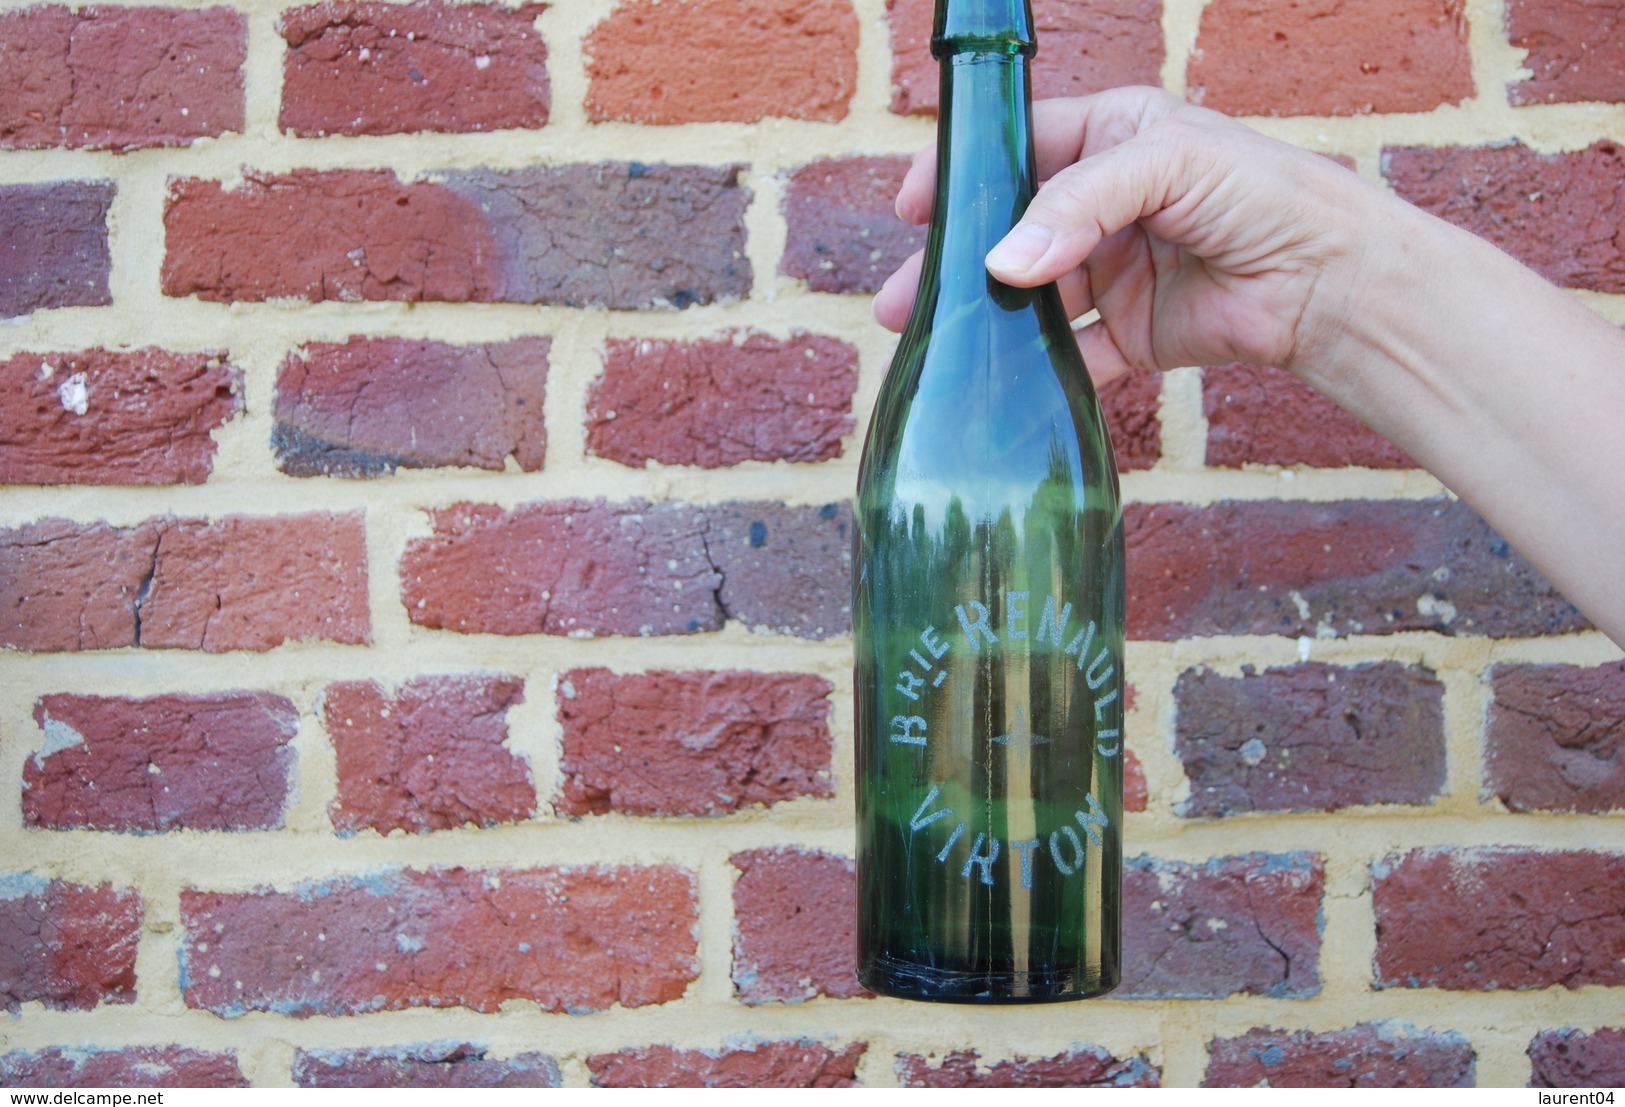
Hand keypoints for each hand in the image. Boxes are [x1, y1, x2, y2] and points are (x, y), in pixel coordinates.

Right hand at [874, 86, 1373, 385]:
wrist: (1331, 282)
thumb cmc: (1265, 194)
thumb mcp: (1166, 163)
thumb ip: (1078, 204)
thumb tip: (1003, 262)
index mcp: (1111, 138)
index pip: (1019, 149)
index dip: (963, 176)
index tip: (912, 208)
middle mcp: (1106, 203)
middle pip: (1010, 231)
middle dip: (954, 264)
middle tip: (902, 300)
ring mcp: (1115, 269)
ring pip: (1032, 296)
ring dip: (986, 322)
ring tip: (937, 345)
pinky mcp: (1132, 332)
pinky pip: (1072, 353)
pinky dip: (1039, 372)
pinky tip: (999, 387)